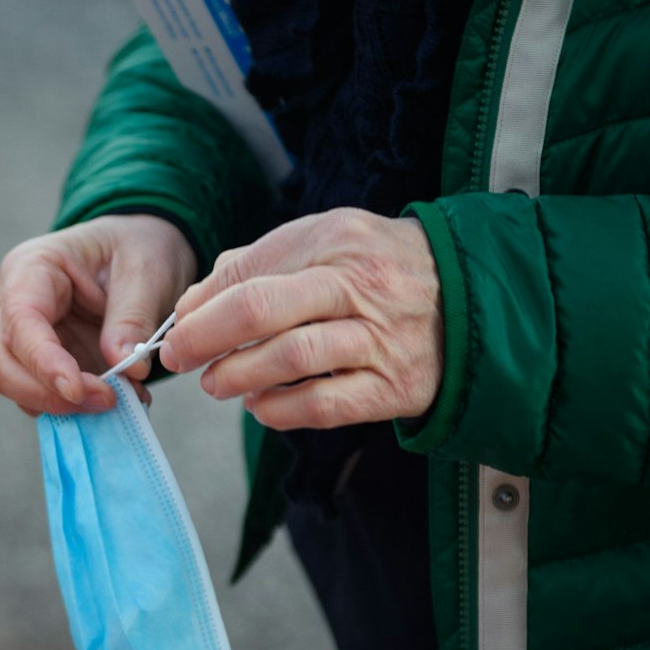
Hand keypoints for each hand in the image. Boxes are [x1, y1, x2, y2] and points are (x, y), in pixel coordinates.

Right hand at [0, 214, 195, 414]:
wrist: (139, 252)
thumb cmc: (136, 248)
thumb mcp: (146, 271)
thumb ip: (132, 317)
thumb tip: (126, 366)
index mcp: (31, 268)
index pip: (20, 321)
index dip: (43, 361)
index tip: (78, 390)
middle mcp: (11, 305)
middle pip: (1, 362)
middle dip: (46, 393)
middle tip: (106, 402)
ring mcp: (20, 338)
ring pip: (14, 386)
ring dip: (61, 406)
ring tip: (120, 402)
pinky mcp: (38, 364)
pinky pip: (41, 396)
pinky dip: (75, 409)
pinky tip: (117, 401)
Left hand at [156, 208, 442, 429]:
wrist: (473, 297)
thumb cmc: (377, 270)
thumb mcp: (325, 242)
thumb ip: (258, 265)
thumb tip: (191, 304)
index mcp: (335, 240)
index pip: (248, 272)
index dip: (201, 307)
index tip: (176, 331)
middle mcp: (359, 284)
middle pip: (260, 310)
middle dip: (205, 338)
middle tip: (179, 359)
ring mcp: (381, 337)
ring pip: (289, 358)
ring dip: (238, 375)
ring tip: (216, 384)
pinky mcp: (395, 386)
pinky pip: (324, 404)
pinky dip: (280, 409)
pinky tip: (259, 405)